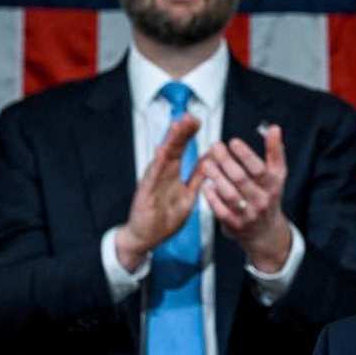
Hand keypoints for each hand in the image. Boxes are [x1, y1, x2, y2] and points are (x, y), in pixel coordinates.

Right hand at [115, 115, 203, 270]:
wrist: (145, 238)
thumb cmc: (164, 218)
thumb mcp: (188, 195)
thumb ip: (197, 177)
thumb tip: (210, 159)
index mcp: (172, 174)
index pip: (181, 149)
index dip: (188, 134)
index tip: (196, 120)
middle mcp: (162, 174)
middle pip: (172, 148)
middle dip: (180, 132)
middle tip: (189, 116)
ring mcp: (152, 183)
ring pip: (162, 158)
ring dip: (170, 142)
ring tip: (177, 126)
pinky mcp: (145, 195)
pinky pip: (152, 178)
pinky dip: (157, 164)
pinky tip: (161, 152)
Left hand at [201, 124, 291, 272]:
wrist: (266, 232)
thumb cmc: (268, 196)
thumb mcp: (277, 175)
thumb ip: (275, 151)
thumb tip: (274, 128)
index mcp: (273, 185)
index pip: (260, 168)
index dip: (246, 154)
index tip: (233, 142)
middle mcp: (262, 200)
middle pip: (241, 179)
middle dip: (226, 161)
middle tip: (214, 147)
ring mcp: (248, 214)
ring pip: (229, 193)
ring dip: (216, 176)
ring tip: (206, 163)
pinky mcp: (234, 224)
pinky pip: (220, 209)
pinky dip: (212, 196)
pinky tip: (206, 184)